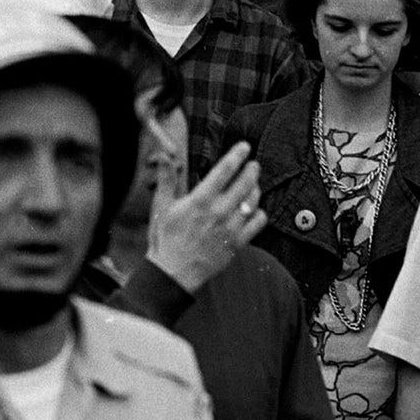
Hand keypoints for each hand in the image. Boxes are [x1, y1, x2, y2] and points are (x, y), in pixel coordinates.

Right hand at [147, 143, 267, 294]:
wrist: (173, 272)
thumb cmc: (165, 238)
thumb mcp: (161, 206)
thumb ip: (166, 179)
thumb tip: (167, 156)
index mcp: (199, 200)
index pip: (224, 171)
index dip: (236, 155)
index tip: (244, 146)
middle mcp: (218, 212)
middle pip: (244, 184)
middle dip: (252, 170)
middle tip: (254, 164)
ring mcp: (230, 228)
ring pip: (253, 202)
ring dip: (255, 190)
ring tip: (253, 185)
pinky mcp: (237, 243)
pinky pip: (257, 223)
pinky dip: (259, 213)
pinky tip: (253, 210)